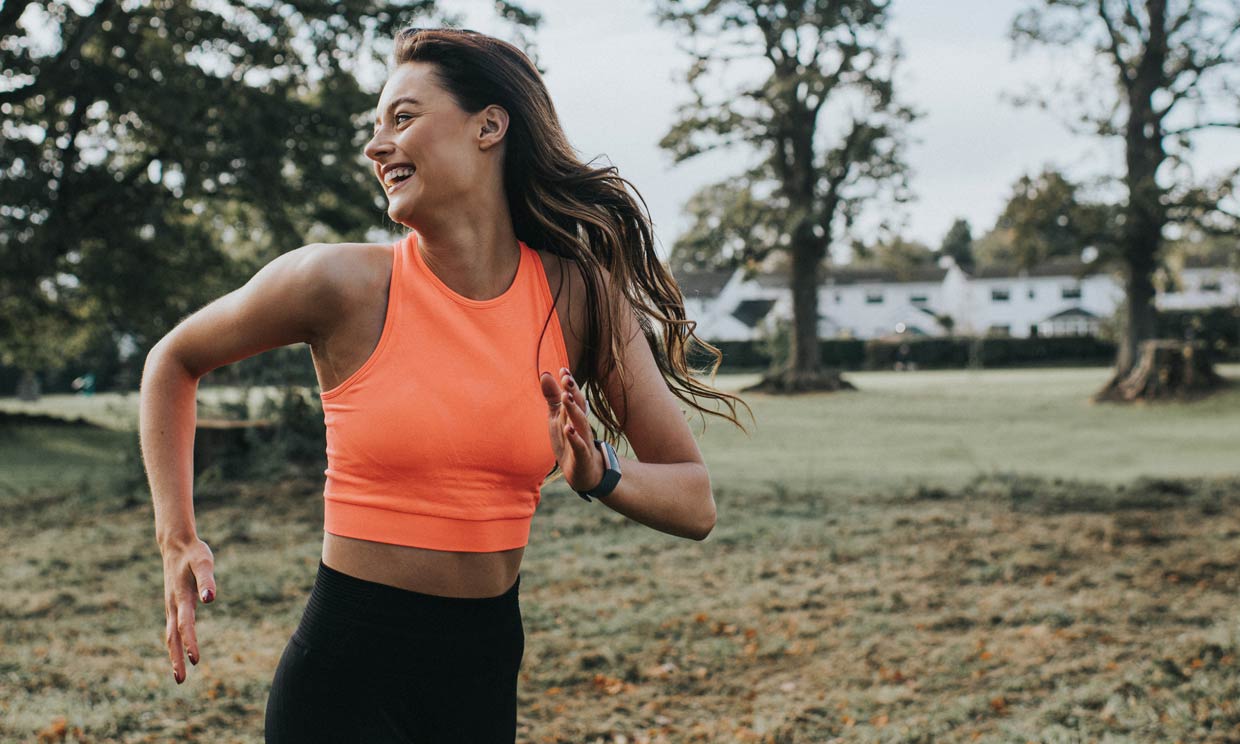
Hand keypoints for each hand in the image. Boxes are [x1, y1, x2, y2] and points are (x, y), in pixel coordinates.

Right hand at [160, 536, 215, 684]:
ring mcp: (171, 606)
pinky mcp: (173, 604)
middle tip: (181, 680)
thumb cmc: (194, 554)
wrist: (176, 545)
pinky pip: (172, 628)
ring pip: (170, 635)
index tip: (195, 660)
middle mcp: (173, 605)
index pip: (186, 624)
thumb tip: (210, 599)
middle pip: (173, 636)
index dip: (190, 642)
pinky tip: (179, 652)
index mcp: (181, 597)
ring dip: (173, 654)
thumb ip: (207, 581)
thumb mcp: (204, 563)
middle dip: (176, 658)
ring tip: (178, 675)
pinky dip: (174, 643)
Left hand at [539, 366, 604, 492]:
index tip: (562, 369)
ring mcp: (583, 440)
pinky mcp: (582, 456)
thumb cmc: (570, 441)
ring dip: (574, 410)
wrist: (584, 472)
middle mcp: (580, 424)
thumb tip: (545, 373)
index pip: (573, 395)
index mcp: (574, 415)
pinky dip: (574, 437)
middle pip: (579, 405)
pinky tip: (567, 429)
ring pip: (580, 423)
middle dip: (573, 392)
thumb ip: (552, 396)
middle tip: (566, 378)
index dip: (569, 384)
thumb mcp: (557, 417)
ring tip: (566, 397)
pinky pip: (580, 445)